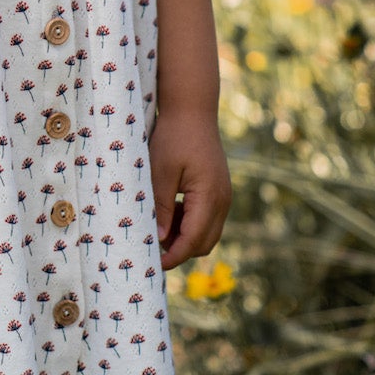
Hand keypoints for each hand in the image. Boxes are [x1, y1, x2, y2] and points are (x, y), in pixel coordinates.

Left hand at [148, 106, 230, 269]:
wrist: (192, 110)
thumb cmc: (173, 136)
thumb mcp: (160, 170)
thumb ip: (161, 206)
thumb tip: (159, 239)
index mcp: (210, 197)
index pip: (193, 240)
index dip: (174, 256)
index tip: (153, 264)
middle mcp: (222, 200)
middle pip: (204, 243)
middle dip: (180, 251)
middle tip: (151, 249)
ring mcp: (223, 196)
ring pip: (206, 232)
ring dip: (184, 236)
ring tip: (156, 226)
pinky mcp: (218, 191)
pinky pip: (206, 218)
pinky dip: (189, 223)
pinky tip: (168, 212)